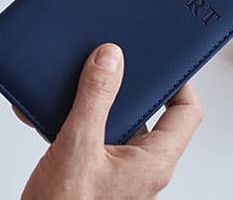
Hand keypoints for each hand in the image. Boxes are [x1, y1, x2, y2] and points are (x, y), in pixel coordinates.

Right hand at [20, 44, 202, 199]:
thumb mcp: (78, 145)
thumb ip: (95, 99)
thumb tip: (110, 59)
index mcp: (152, 162)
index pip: (186, 113)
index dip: (178, 81)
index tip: (158, 59)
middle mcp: (140, 167)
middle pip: (145, 113)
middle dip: (121, 86)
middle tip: (107, 63)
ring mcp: (118, 171)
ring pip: (113, 124)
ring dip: (89, 103)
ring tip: (69, 84)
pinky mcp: (95, 174)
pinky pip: (90, 138)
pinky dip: (70, 121)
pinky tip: (45, 112)